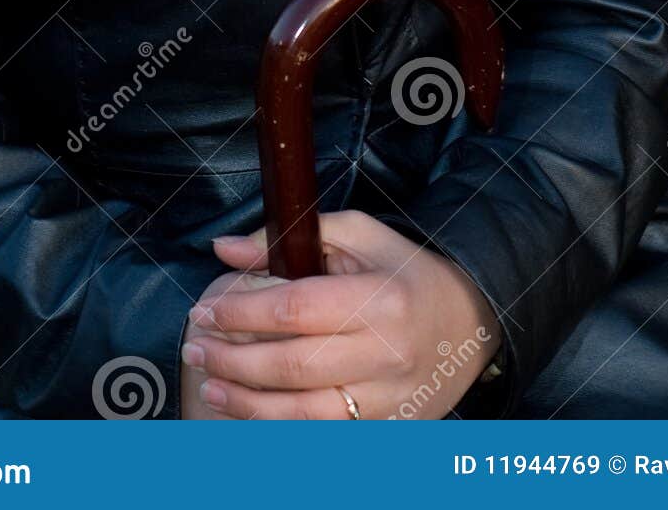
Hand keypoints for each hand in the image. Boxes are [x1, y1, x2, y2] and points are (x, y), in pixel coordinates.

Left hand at [180, 209, 498, 418]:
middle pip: (294, 366)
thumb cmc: (406, 272)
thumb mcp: (361, 235)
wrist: (471, 323)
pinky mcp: (385, 428)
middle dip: (234, 359)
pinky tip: (247, 411)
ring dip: (246, 401)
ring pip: (303, 412)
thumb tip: (226, 249)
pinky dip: (278, 425)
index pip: (297, 309)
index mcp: (381, 298)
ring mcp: (387, 399)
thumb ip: (292, 235)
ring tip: (210, 384)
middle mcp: (386, 354)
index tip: (206, 310)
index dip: (244, 313)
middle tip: (196, 345)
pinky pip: (321, 433)